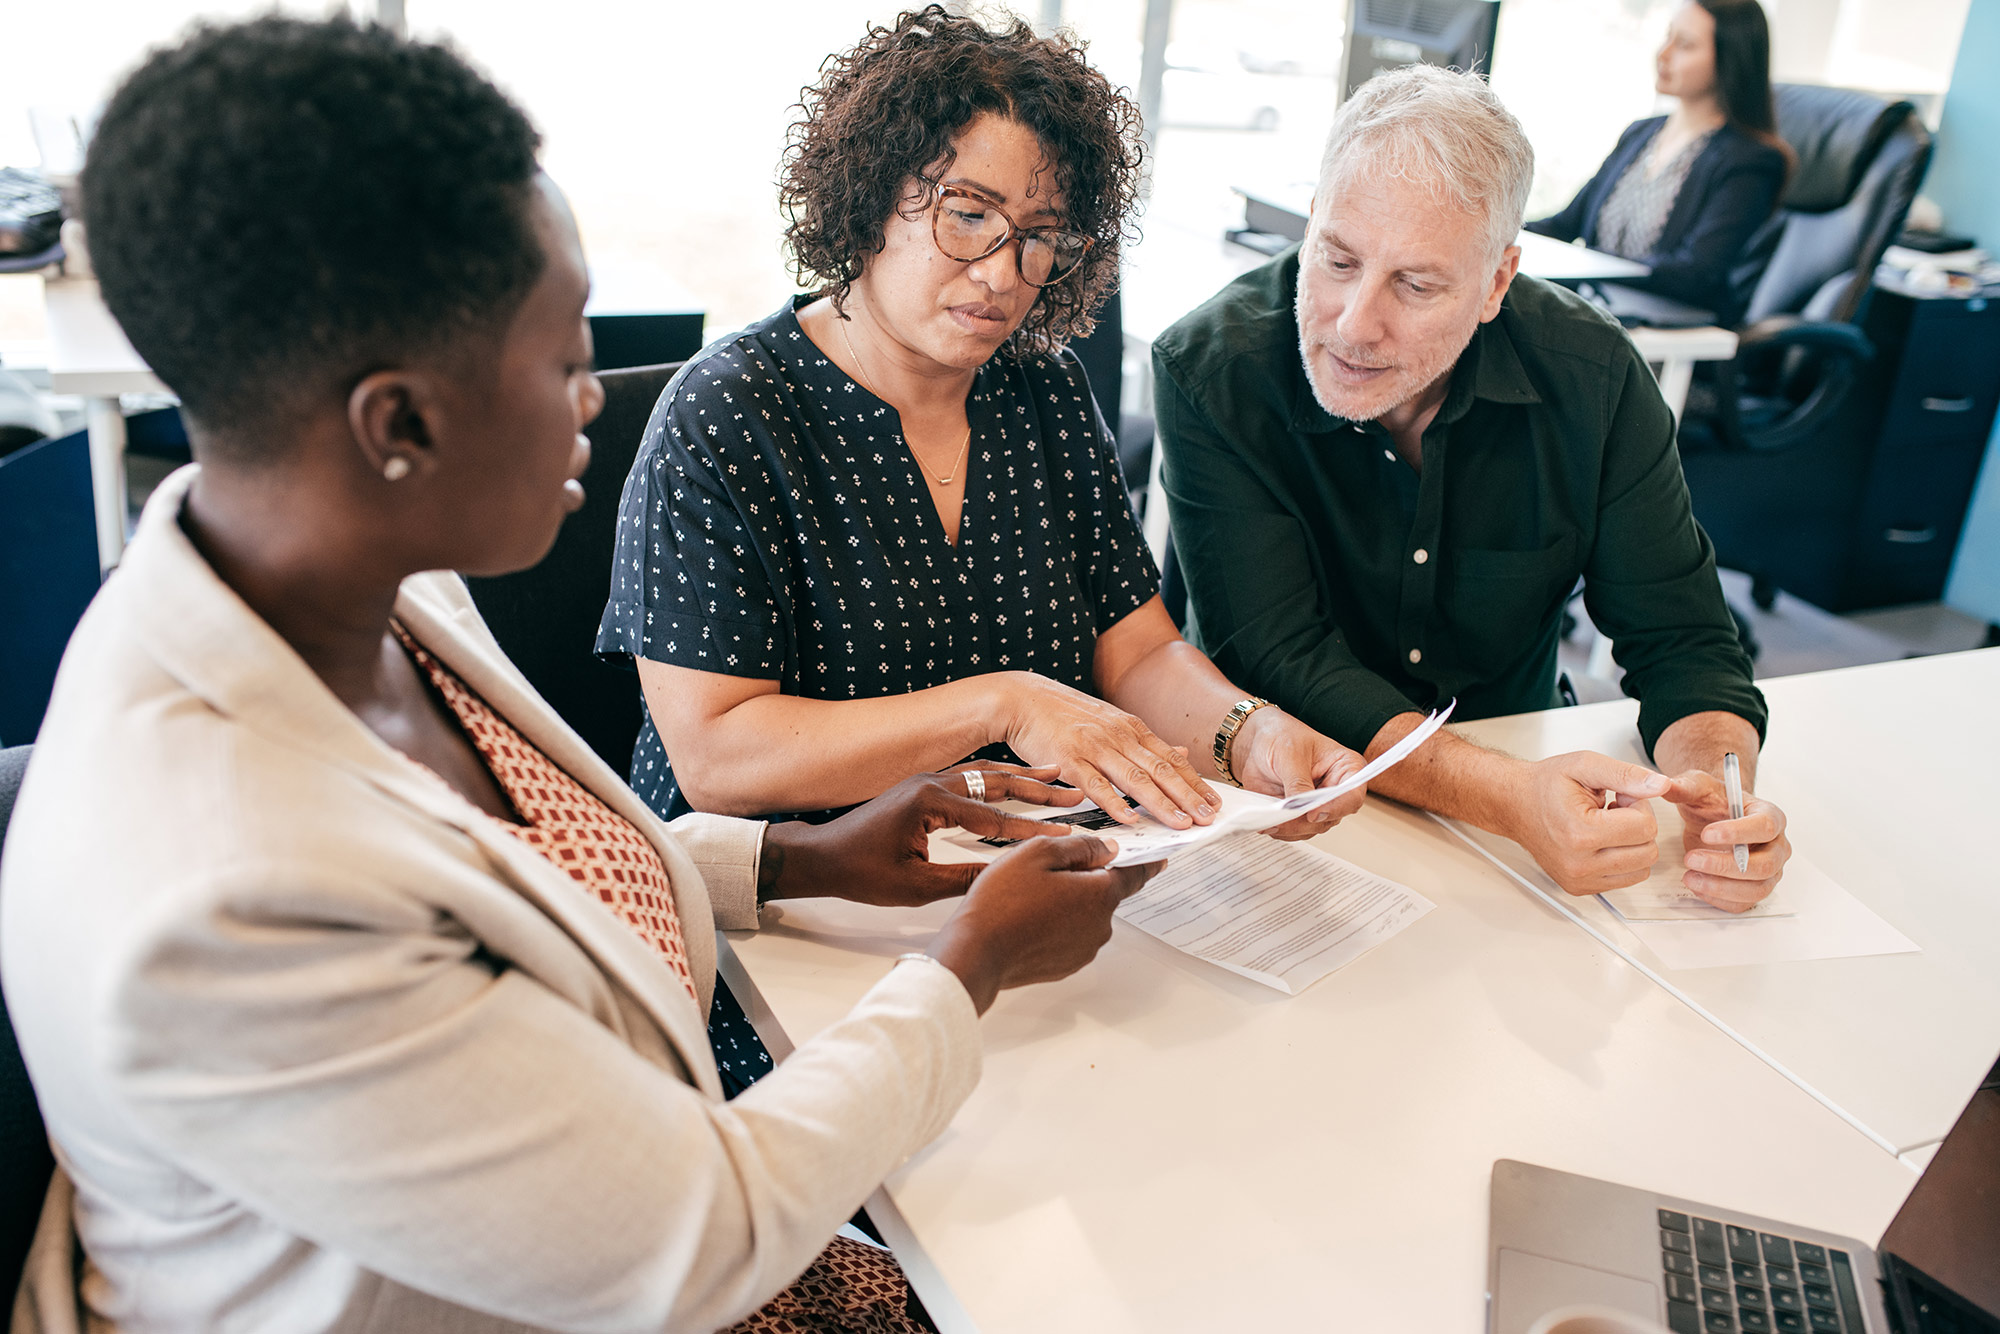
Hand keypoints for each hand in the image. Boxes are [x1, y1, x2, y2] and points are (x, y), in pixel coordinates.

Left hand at [760, 767, 1075, 907]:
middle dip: (1039, 789)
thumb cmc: (859, 871)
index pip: (994, 817)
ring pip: (985, 773)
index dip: (1034, 830)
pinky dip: (999, 778)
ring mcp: (927, 781)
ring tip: (1057, 775)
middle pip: (997, 782)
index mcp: (929, 802)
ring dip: (1022, 777)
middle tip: (1074, 792)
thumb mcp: (916, 886)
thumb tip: (1007, 879)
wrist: (821, 856)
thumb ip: (964, 880)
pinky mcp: (923, 787)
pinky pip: (971, 776)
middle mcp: (931, 783)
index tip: (1066, 835)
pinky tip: (1016, 780)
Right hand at [927, 835, 1162, 1013]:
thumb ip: (1080, 846)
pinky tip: (1026, 917)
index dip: (1147, 862)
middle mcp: (1100, 926)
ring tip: (1027, 895)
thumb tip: (1106, 849)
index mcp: (1100, 895)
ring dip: (1066, 902)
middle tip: (1047, 869)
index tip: (1160, 858)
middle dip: (1082, 878)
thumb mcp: (1039, 852)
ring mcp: (1083, 949)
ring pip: (1083, 914)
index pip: (1134, 875)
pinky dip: (1055, 924)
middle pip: (1102, 892)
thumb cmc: (1002, 901)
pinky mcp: (1065, 965)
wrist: (976, 952)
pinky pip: (1068, 935)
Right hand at [998, 672, 1219, 830]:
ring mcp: (1094, 747)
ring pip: (1134, 779)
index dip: (1194, 783)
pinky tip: (1130, 819)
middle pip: (1160, 770)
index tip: (1214, 803)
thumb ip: (1145, 742)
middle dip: (1187, 796)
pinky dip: (1115, 803)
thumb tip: (1181, 755)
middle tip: (1207, 818)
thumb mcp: (1112, 721)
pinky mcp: (1069, 759)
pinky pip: (1096, 785)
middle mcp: (1118, 736)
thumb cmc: (1065, 715)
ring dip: (1161, 804)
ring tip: (1181, 824)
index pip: (1171, 759)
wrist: (1023, 700)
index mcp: (1131, 728)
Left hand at [1229, 706, 1367, 838]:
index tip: (1313, 813)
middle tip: (1282, 819)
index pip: (1352, 795)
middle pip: (1330, 817)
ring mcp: (1318, 804)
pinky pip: (1295, 831)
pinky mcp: (1300, 814)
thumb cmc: (1282, 736)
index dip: (1335, 808)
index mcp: (1346, 767)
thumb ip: (1298, 782)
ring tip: (1270, 820)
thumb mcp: (1290, 754)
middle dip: (1305, 821)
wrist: (1259, 742)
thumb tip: (1302, 808)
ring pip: (1312, 828)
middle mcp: (1336, 790)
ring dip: (1291, 829)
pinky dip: (1281, 830)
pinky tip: (1267, 822)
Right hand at [1505, 751, 1671, 895]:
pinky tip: (1602, 841)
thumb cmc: (1544, 786)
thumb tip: (1660, 785)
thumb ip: (1625, 774)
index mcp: (1580, 833)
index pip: (1645, 827)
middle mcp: (1578, 863)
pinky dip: (1622, 860)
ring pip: (1641, 869)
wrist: (1514, 804)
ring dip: (1632, 846)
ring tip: (1608, 827)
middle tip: (1614, 811)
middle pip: (1647, 852)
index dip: (1639, 805)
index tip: (1620, 797)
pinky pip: (1624, 879)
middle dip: (1639, 826)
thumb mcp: (1585, 766)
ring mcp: (1578, 879)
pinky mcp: (1579, 888)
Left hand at [1659, 769, 1789, 911]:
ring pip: (1756, 889)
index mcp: (1770, 815)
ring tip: (1689, 876)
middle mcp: (1777, 845)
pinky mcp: (1754, 889)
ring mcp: (1770, 871)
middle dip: (1725, 866)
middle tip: (1691, 858)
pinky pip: (1743, 903)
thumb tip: (1663, 785)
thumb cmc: (1714, 801)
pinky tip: (1696, 885)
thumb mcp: (1698, 786)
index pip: (1765, 827)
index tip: (1706, 834)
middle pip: (1764, 865)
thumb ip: (1685, 786)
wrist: (1713, 817)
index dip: (1738, 833)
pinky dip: (1719, 898)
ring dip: (1721, 887)